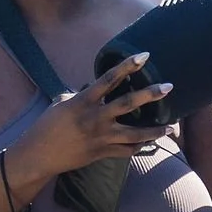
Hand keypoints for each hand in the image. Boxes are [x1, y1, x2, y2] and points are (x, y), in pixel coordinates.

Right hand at [29, 56, 172, 182]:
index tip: (144, 56)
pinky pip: (126, 151)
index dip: (127, 66)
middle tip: (168, 87)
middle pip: (127, 104)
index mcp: (83, 102)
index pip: (109, 79)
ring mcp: (100, 137)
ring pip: (134, 134)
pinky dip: (139, 147)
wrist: (39, 155)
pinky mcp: (102, 153)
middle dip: (150, 94)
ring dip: (155, 130)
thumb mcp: (62, 103)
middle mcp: (95, 118)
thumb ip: (82, 94)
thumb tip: (95, 87)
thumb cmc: (47, 126)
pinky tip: (151, 143)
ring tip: (172, 127)